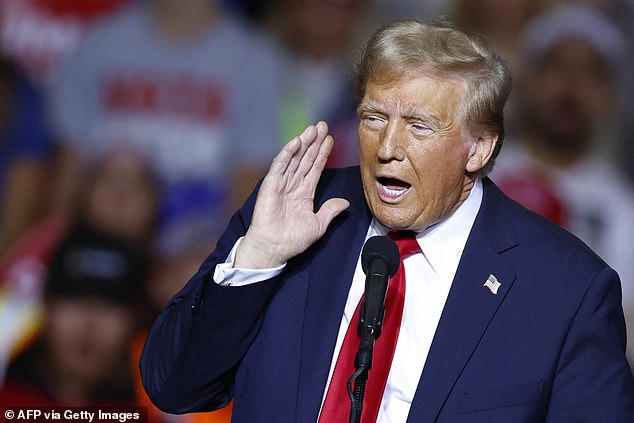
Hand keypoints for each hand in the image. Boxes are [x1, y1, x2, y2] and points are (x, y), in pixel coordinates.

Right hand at [235, 121, 349, 268]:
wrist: (273, 249)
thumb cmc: (292, 240)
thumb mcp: (318, 225)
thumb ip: (330, 211)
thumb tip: (344, 203)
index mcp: (304, 193)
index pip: (315, 168)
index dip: (322, 153)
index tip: (330, 139)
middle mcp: (293, 185)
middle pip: (305, 158)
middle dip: (314, 142)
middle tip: (322, 125)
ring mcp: (281, 183)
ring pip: (294, 158)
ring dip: (303, 143)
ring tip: (312, 129)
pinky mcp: (270, 185)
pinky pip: (280, 166)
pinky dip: (287, 153)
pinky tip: (295, 142)